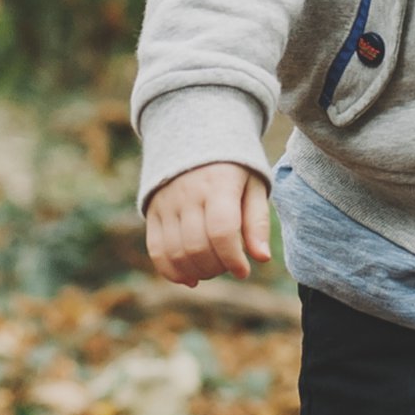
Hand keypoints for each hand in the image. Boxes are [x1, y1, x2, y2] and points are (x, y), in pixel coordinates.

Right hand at [145, 163, 270, 285]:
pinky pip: (156, 250)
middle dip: (217, 268)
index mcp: (219, 183)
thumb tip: (262, 258)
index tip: (243, 270)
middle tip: (229, 266)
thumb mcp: (254, 185)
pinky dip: (172, 271)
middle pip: (197, 246)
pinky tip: (190, 279)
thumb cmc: (233, 167)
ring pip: (175, 252)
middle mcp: (188, 193)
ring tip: (213, 269)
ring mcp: (166, 202)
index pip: (221, 231)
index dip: (232, 259)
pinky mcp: (152, 211)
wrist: (196, 135)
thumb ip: (258, 221)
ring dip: (197, 272)